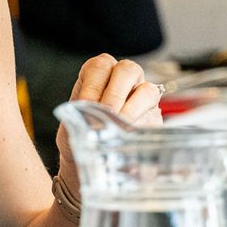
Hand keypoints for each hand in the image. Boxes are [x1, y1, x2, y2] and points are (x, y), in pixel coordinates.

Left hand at [53, 55, 161, 206]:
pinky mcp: (152, 118)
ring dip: (132, 108)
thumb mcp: (72, 126)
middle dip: (116, 93)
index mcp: (99, 75)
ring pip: (148, 90)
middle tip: (107, 114)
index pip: (100, 66)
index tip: (85, 105)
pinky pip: (154, 115)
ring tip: (119, 126)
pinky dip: (140, 125)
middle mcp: (123, 81)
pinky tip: (128, 136)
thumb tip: (87, 117)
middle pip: (128, 70)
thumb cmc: (79, 138)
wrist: (88, 161)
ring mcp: (141, 98)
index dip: (93, 84)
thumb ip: (79, 117)